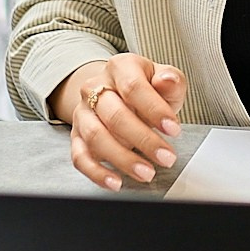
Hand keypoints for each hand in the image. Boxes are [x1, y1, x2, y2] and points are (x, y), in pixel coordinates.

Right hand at [57, 55, 187, 189]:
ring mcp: (83, 113)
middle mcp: (95, 88)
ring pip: (95, 136)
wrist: (117, 93)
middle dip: (143, 139)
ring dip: (122, 158)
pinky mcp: (76, 137)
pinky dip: (96, 173)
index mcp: (120, 68)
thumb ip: (171, 81)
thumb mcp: (164, 80)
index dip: (154, 109)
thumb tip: (168, 80)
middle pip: (114, 115)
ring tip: (147, 173)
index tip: (173, 129)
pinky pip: (80, 157)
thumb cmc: (145, 89)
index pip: (133, 86)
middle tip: (166, 157)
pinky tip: (116, 182)